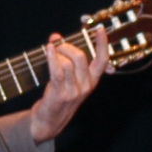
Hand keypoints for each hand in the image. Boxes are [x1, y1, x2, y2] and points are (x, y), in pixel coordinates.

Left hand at [26, 28, 110, 142]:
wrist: (50, 121)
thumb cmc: (59, 95)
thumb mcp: (68, 77)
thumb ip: (65, 56)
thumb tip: (56, 36)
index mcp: (92, 80)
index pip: (102, 60)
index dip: (102, 44)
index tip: (100, 29)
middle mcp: (86, 86)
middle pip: (81, 56)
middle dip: (67, 46)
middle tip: (58, 46)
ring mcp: (74, 91)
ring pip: (67, 62)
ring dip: (56, 54)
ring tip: (50, 54)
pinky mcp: (60, 94)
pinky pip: (57, 71)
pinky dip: (52, 57)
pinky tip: (49, 49)